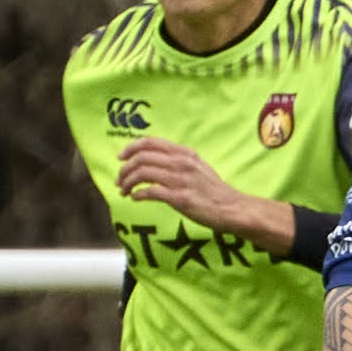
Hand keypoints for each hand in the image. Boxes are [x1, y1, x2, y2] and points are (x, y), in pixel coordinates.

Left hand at [115, 137, 249, 231]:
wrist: (232, 208)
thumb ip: (178, 160)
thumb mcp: (198, 166)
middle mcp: (181, 163)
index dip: (131, 148)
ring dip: (128, 182)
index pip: (150, 142)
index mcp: (184, 153)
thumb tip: (154, 160)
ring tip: (124, 191)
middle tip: (119, 180)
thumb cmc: (213, 190)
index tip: (121, 158)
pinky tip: (135, 198)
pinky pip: (150, 192)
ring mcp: (180, 180)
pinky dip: (138, 194)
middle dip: (125, 169)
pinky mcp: (180, 198)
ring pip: (142, 173)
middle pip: (142, 157)